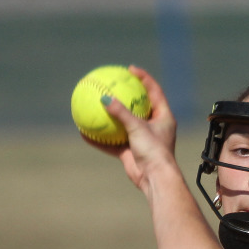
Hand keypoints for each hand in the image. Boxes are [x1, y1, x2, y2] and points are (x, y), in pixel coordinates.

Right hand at [87, 66, 181, 192]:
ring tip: (95, 107)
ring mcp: (141, 140)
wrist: (155, 179)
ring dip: (109, 118)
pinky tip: (85, 133)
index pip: (154, 91)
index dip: (143, 78)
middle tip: (112, 83)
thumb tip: (105, 98)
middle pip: (138, 106)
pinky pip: (112, 142)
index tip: (129, 69)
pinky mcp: (130, 152)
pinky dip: (100, 139)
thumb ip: (121, 113)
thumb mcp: (137, 128)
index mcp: (162, 117)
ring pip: (122, 125)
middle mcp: (153, 127)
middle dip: (125, 95)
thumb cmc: (153, 151)